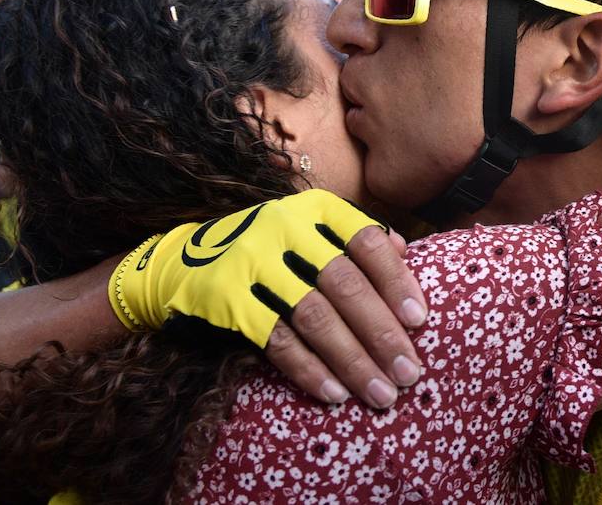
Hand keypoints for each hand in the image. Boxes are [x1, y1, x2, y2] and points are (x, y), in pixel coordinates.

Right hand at [109, 189, 428, 407]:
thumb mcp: (308, 229)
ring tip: (381, 394)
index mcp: (314, 208)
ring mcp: (253, 262)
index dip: (397, 281)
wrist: (182, 261)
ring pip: (315, 317)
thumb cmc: (267, 250)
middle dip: (382, 333)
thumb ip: (353, 238)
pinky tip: (335, 393)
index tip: (420, 321)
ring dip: (353, 360)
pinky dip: (309, 370)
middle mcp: (285, 227)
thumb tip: (405, 251)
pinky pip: (278, 341)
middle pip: (345, 284)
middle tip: (409, 373)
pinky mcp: (228, 299)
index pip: (366, 241)